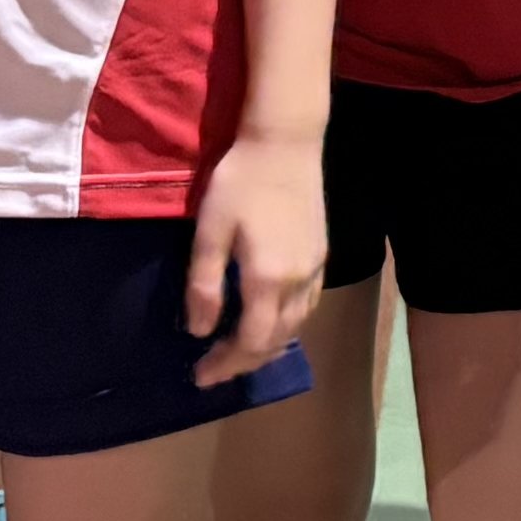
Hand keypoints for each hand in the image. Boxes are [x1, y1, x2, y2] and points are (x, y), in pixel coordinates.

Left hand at [183, 122, 327, 384]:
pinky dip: (286, 325)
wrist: (285, 144)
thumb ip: (204, 285)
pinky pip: (306, 307)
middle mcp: (298, 283)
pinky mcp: (321, 256)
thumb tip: (199, 331)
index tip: (200, 376)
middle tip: (214, 371)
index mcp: (266, 280)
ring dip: (267, 347)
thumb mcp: (209, 232)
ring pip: (296, 326)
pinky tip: (270, 320)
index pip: (249, 341)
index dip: (226, 364)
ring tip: (238, 353)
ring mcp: (314, 270)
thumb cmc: (240, 182)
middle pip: (275, 341)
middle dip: (244, 362)